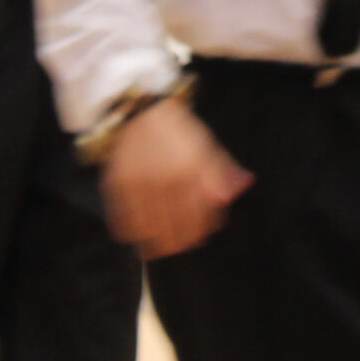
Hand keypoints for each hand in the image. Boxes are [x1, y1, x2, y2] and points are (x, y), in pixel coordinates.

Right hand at [100, 98, 249, 258]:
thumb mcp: (206, 146)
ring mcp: (139, 184)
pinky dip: (134, 233)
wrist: (140, 112)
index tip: (203, 235)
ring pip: (151, 229)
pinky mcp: (118, 186)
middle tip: (184, 244)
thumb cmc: (177, 131)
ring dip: (158, 243)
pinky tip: (141, 236)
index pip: (201, 212)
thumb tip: (242, 187)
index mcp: (191, 169)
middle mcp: (165, 179)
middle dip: (182, 240)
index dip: (203, 228)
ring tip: (163, 247)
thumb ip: (224, 170)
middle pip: (176, 225)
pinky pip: (125, 221)